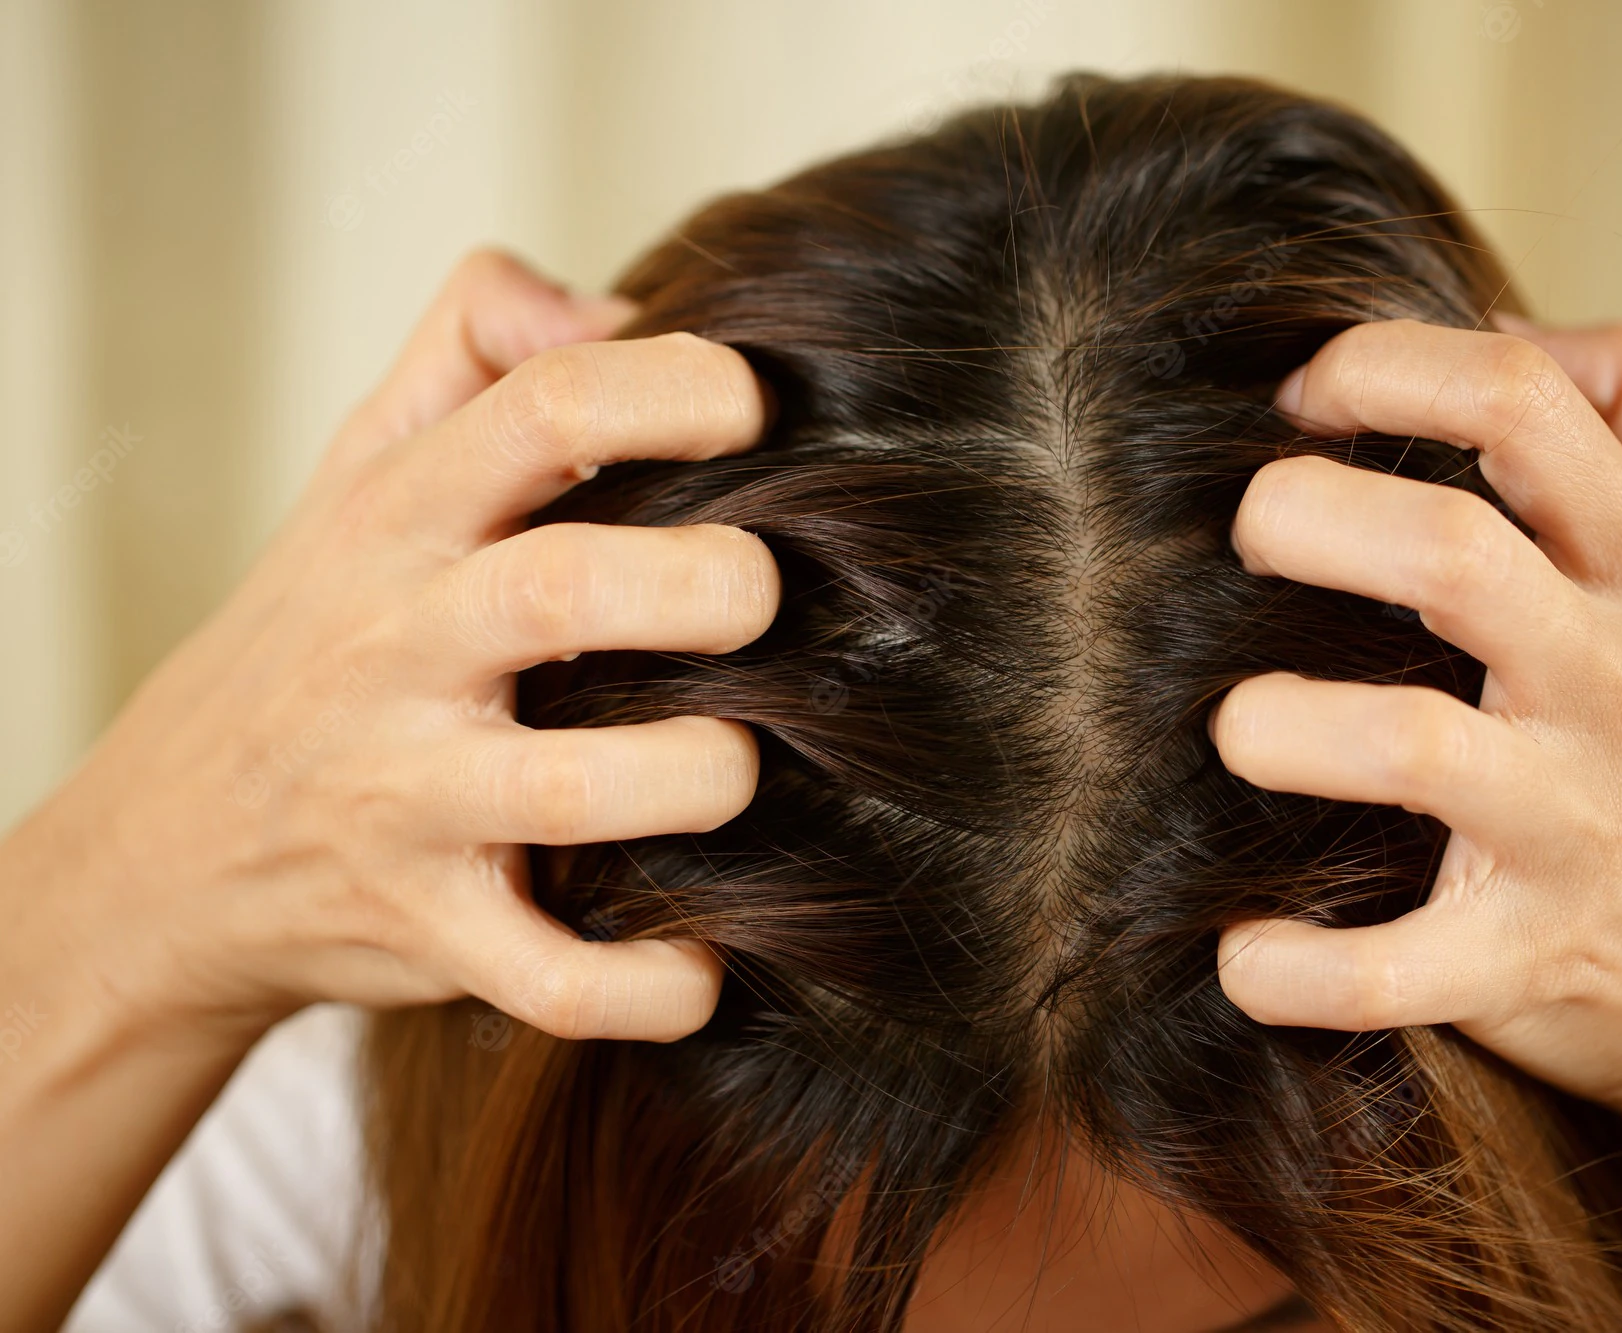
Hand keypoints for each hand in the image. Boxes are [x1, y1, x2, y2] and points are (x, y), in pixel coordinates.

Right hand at [1, 250, 776, 1045]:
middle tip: (761, 596)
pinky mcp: (427, 933)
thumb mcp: (357, 470)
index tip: (754, 405)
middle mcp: (402, 650)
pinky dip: (643, 987)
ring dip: (693, 778)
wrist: (166, 853)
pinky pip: (549, 977)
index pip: (539, 409)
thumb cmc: (316, 636)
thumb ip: (474, 352)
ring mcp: (409, 801)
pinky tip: (708, 965)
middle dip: (701, 589)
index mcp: (402, 522)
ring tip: (740, 765)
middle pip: (564, 591)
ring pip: (572, 795)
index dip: (668, 389)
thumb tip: (620, 304)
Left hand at [1208, 318, 1621, 1327]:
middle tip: (1250, 538)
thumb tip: (1497, 324)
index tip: (1297, 398)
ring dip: (1281, 727)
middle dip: (1303, 519)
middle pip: (1444, 550)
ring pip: (1408, 744)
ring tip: (1242, 727)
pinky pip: (1395, 964)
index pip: (1520, 399)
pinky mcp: (1534, 953)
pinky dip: (1299, 967)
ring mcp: (1579, 819)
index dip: (1380, 367)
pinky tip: (1244, 951)